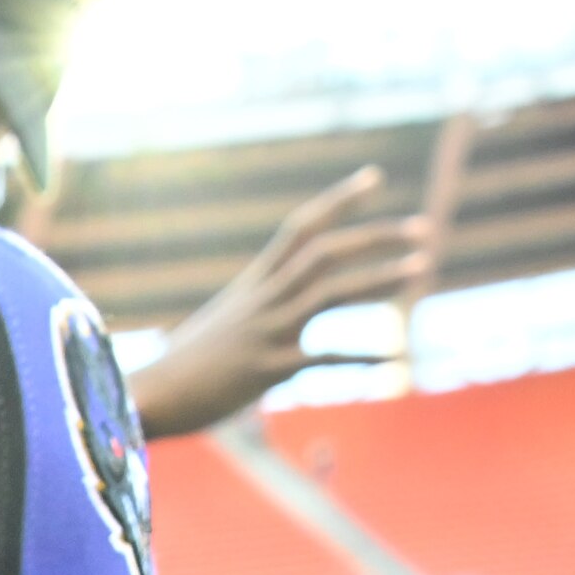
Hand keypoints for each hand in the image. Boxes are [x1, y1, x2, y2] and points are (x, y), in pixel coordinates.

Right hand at [125, 165, 438, 438]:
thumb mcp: (223, 324)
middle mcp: (263, 300)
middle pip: (325, 252)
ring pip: (330, 292)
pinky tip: (397, 361)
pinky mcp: (268, 370)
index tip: (375, 178)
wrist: (150, 396)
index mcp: (253, 284)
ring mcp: (266, 332)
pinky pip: (324, 359)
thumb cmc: (184, 365)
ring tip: (421, 268)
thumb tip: (278, 306)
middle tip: (424, 228)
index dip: (338, 200)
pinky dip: (363, 359)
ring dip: (379, 278)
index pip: (300, 227)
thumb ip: (257, 309)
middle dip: (377, 235)